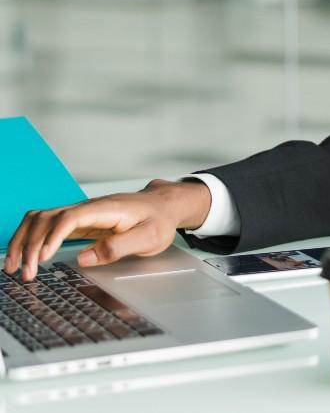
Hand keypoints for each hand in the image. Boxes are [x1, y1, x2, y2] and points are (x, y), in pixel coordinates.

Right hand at [3, 179, 211, 280]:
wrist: (165, 204)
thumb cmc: (159, 220)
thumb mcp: (149, 238)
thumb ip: (118, 247)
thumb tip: (85, 258)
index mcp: (107, 209)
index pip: (70, 217)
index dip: (52, 237)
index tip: (41, 259)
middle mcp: (90, 207)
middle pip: (48, 217)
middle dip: (31, 244)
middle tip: (26, 274)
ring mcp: (83, 212)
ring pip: (42, 218)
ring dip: (24, 240)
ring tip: (15, 267)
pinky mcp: (80, 220)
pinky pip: (47, 224)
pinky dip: (30, 238)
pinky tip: (25, 255)